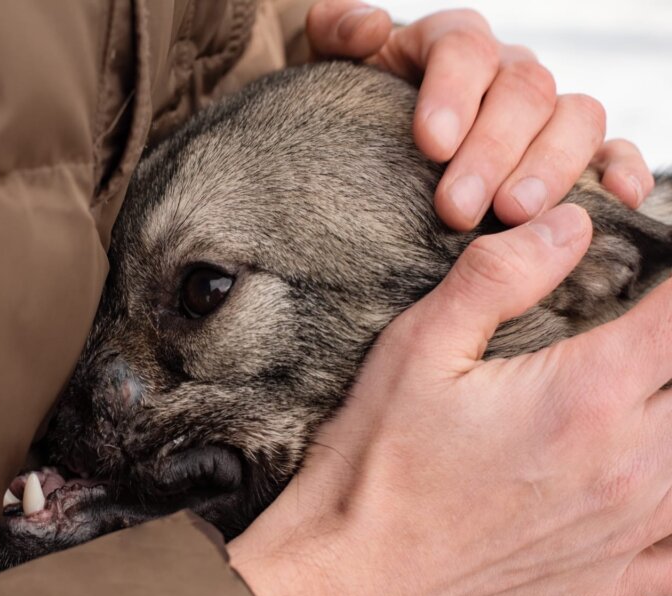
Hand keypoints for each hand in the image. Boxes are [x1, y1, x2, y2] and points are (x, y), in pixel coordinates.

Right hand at [229, 204, 671, 595]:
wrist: (351, 585)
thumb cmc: (375, 471)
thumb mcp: (416, 350)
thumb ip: (498, 277)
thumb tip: (568, 226)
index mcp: (585, 397)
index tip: (656, 276)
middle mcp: (628, 465)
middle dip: (670, 348)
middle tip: (641, 336)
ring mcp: (627, 529)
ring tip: (645, 394)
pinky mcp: (610, 579)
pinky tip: (660, 486)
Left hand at [305, 1, 655, 229]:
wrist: (369, 144)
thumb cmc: (350, 108)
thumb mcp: (330, 67)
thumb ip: (337, 33)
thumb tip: (371, 26)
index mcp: (450, 43)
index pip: (463, 48)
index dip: (451, 92)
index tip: (429, 143)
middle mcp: (505, 71)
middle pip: (522, 91)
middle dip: (491, 151)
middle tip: (456, 207)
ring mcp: (542, 112)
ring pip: (574, 118)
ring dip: (550, 167)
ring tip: (512, 215)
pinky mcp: (569, 151)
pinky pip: (610, 149)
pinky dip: (619, 169)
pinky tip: (612, 199)